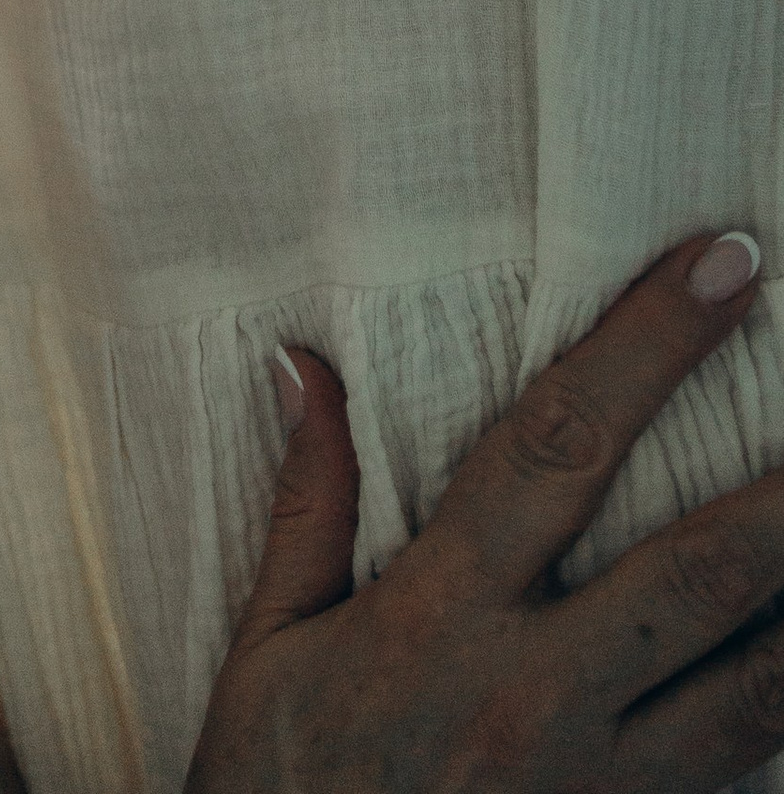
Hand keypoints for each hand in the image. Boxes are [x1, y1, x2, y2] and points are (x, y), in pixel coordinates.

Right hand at [190, 234, 783, 793]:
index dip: (649, 346)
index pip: (559, 446)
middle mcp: (542, 695)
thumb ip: (308, 506)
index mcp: (441, 619)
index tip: (722, 262)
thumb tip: (302, 363)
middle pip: (705, 573)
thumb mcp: (268, 653)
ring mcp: (609, 788)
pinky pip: (752, 771)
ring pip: (766, 686)